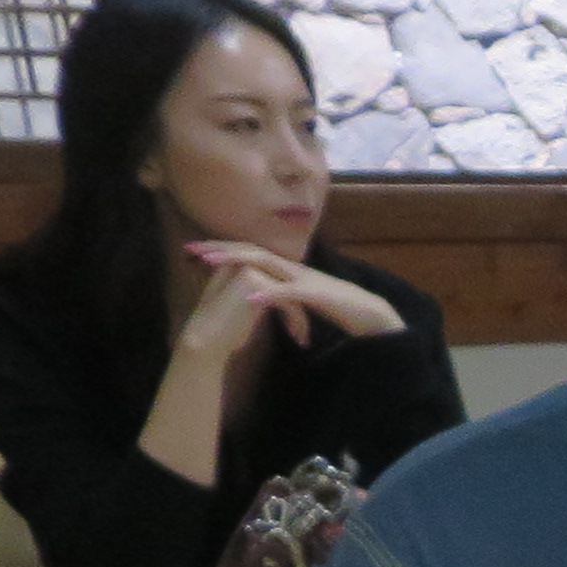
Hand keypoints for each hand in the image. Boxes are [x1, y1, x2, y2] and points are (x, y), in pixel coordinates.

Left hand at [177, 241, 404, 356]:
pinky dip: (269, 292)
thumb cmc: (343, 311)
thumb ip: (284, 296)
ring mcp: (305, 279)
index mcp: (289, 270)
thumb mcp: (305, 301)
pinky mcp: (318, 294)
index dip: (224, 251)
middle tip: (190, 249)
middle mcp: (294, 268)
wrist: (375, 317)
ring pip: (265, 262)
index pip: (251, 254)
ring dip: (235, 260)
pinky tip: (250, 296)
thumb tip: (261, 298)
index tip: (196, 252)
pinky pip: (289, 291)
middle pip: (251, 250)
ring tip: (209, 262)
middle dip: (220, 248)